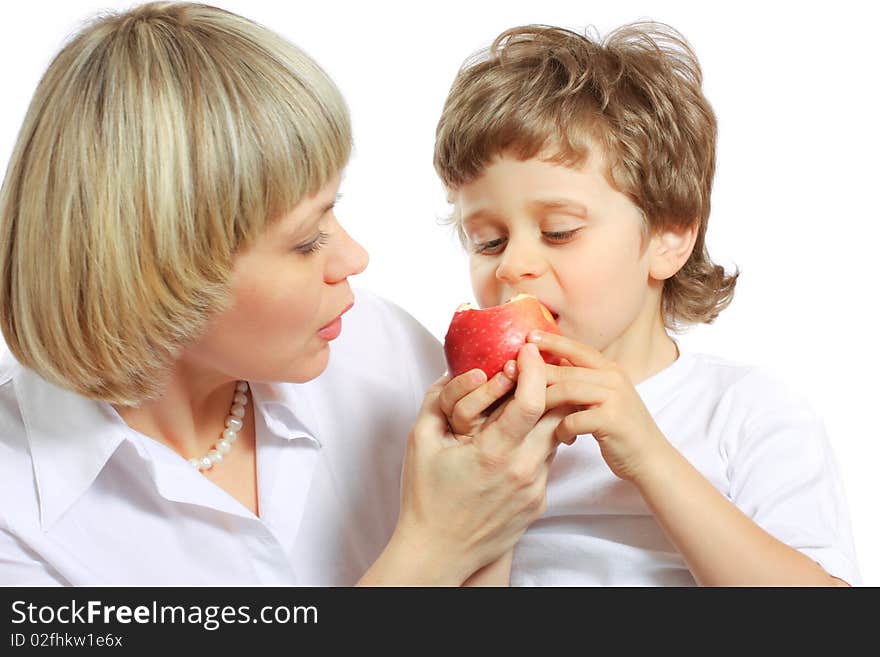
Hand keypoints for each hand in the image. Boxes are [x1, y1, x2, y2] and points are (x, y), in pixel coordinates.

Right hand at [390, 344, 561, 583]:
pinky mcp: (538, 502)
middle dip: (547, 384)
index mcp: (494, 453)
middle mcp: (523, 471)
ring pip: (555, 436)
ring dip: (544, 413)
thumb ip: (437, 399)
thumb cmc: (425, 498)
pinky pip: (547, 460)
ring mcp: (535, 489)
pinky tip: (516, 437)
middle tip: (532, 368)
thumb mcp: (419, 441)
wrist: (438, 553)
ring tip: (522, 400)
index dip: (536, 368)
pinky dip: (537, 440)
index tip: (529, 350)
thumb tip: (456, 369)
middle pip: (556, 413)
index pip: (532, 400)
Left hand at [528, 330, 671, 481]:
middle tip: (510, 376)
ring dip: (544, 403)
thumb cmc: (620, 429)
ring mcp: (614, 398)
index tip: (528, 336)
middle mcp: (614, 378)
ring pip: (566, 391)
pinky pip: (573, 420)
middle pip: (565, 370)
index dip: (552, 341)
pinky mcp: (611, 421)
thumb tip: (551, 366)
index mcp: (611, 370)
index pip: (577, 349)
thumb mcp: (605, 398)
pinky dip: (561, 429)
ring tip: (531, 414)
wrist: (650, 459)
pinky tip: (561, 438)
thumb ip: (583, 382)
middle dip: (535, 374)